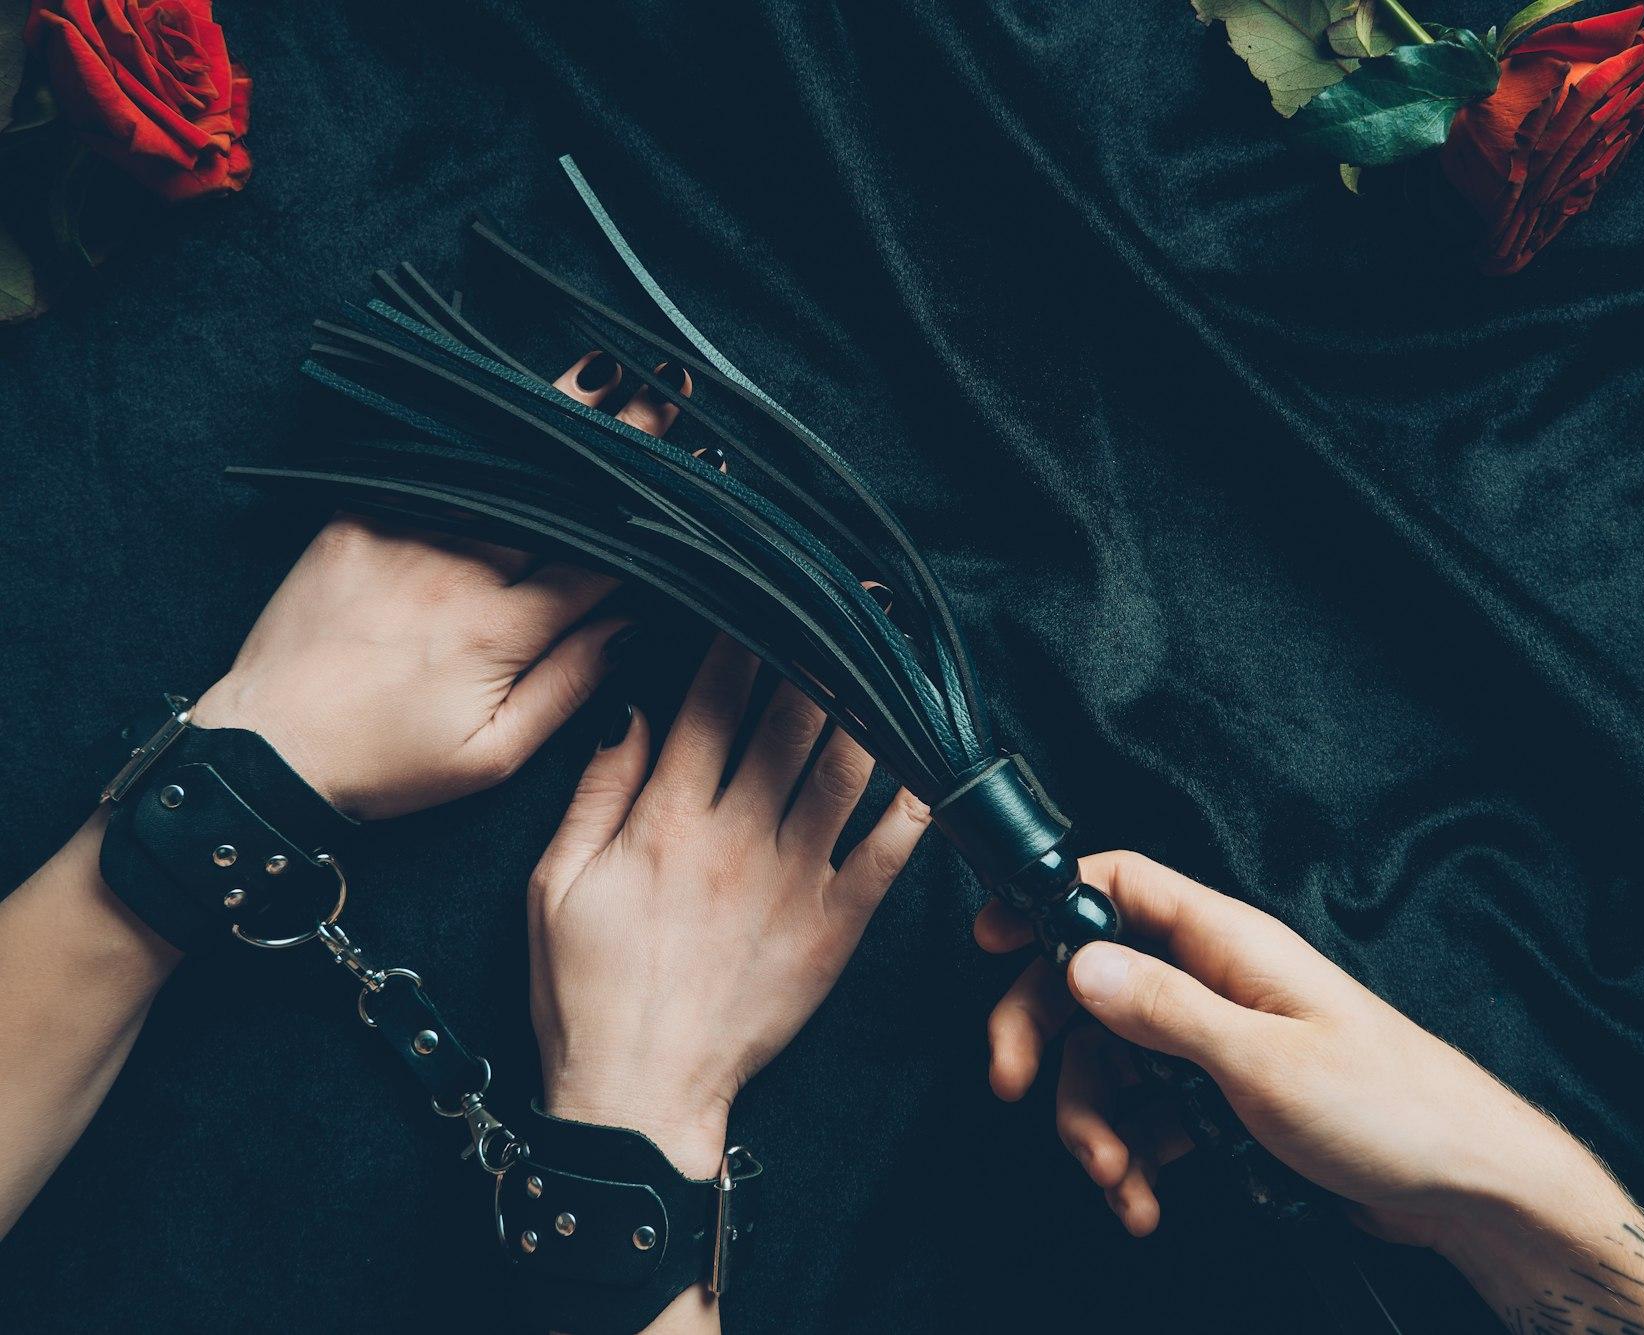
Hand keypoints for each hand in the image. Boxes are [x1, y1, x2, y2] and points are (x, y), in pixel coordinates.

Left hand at [190, 351, 677, 819]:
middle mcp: (459, 566)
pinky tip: (504, 396)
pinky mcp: (356, 518)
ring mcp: (405, 532)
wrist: (265, 750)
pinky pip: (424, 466)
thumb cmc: (387, 763)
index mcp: (502, 628)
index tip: (700, 476)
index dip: (656, 516)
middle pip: (560, 494)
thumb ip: (569, 686)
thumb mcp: (494, 755)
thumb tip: (630, 624)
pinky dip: (470, 431)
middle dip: (621, 442)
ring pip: (499, 467)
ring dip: (555, 416)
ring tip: (605, 370)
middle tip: (670, 395)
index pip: (602, 557)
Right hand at [526, 635, 931, 1171]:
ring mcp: (794, 881)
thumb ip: (597, 789)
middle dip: (818, 648)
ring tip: (890, 650)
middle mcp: (737, 838)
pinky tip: (927, 751)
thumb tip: (630, 705)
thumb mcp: (556, 882)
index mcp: (665, 821)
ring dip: (869, 702)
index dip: (742, 638)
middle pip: (788, 719)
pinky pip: (887, 850)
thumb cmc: (585, 991)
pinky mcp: (835, 927)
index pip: (711, 702)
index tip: (763, 590)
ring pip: (844, 768)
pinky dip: (912, 798)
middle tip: (846, 598)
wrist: (639, 1093)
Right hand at [978, 853, 1643, 1334]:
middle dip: (1047, 1038)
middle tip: (1016, 1087)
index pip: (1120, 883)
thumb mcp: (1262, 1060)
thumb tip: (1079, 962)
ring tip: (1118, 1177)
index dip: (1047, 902)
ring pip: (1113, 1060)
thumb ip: (1164, 1010)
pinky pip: (1149, 1113)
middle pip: (1093, 982)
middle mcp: (1217, 982)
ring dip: (1095, 1122)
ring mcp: (1220, 1042)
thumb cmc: (1391, 1110)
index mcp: (1229, 944)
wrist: (1465, 1191)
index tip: (989, 944)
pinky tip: (1145, 1196)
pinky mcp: (1227, 1100)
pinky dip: (1134, 1156)